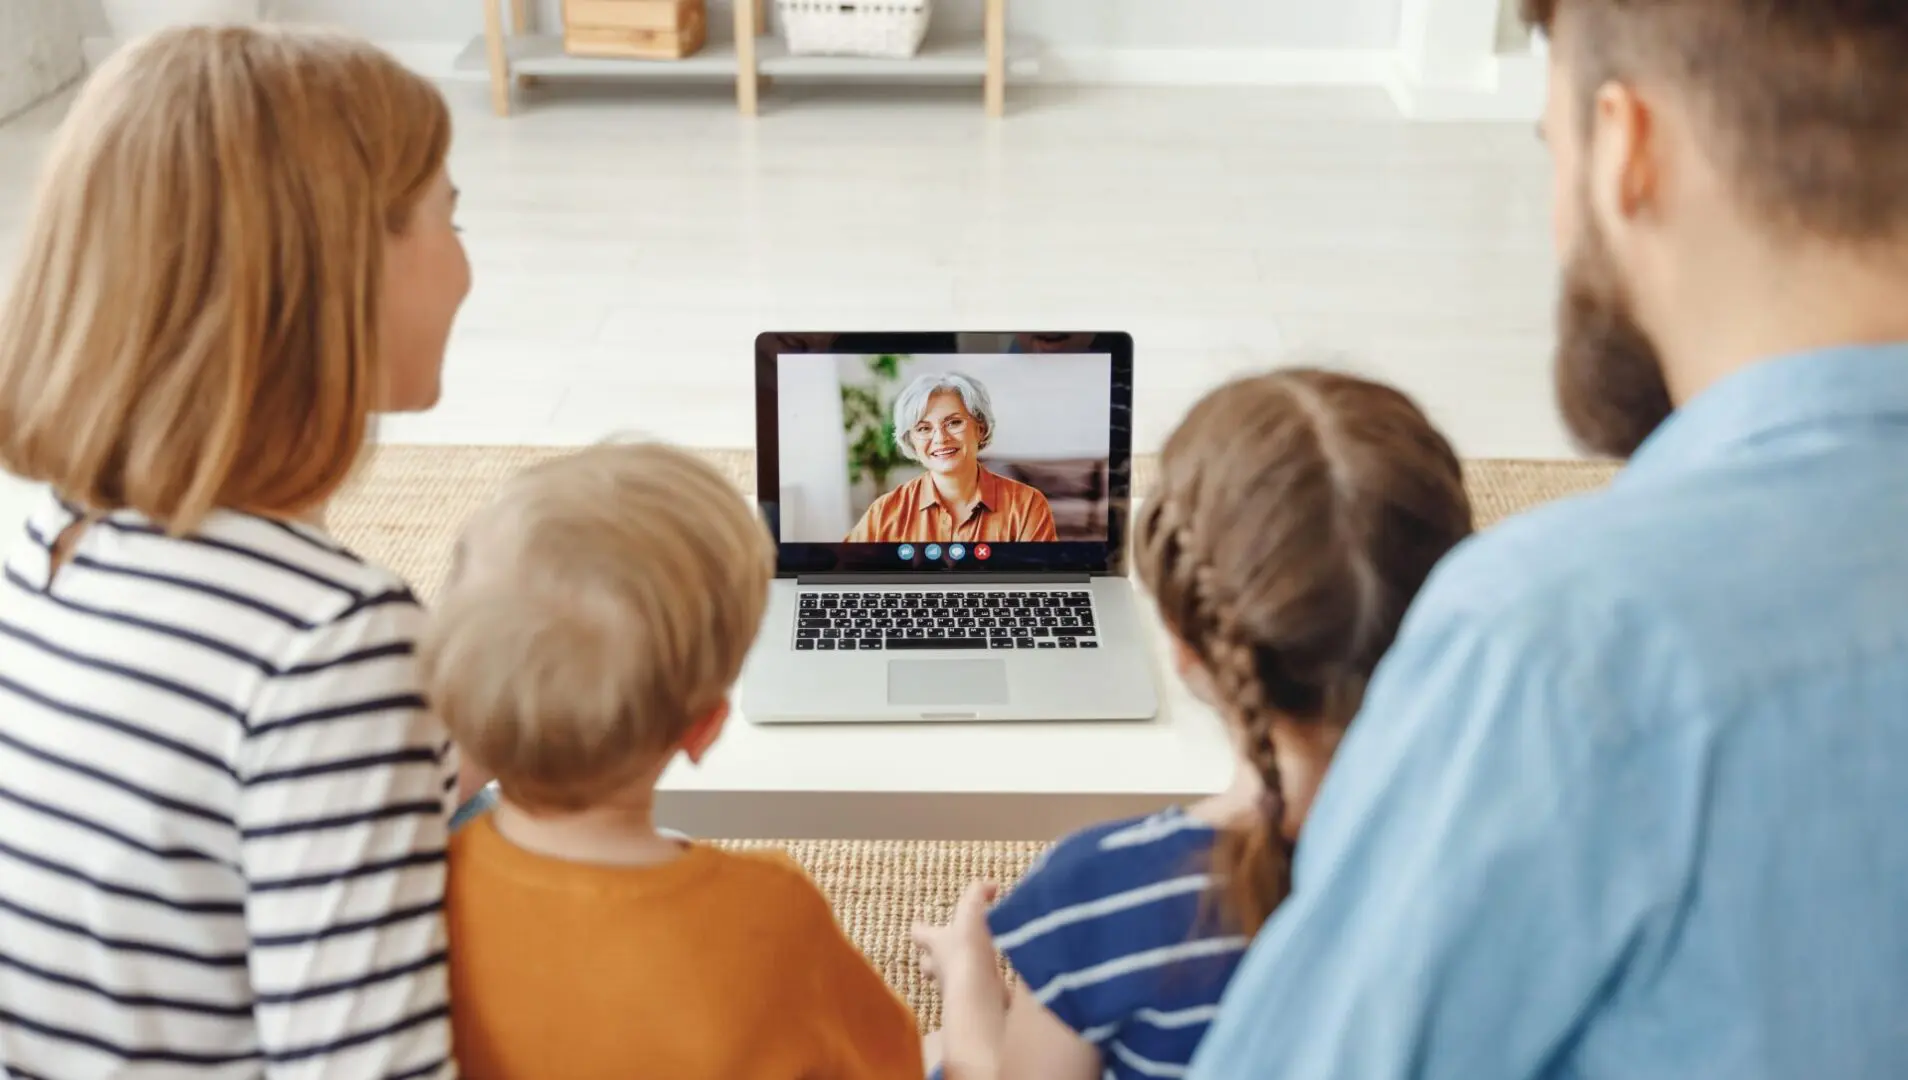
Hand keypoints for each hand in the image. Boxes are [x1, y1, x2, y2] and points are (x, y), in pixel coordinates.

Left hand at [913, 880, 1003, 994]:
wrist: (977, 991)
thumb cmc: (967, 950)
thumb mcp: (972, 912)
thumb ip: (978, 894)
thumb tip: (990, 885)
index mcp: (936, 944)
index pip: (919, 934)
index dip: (919, 928)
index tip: (918, 924)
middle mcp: (941, 968)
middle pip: (928, 964)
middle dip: (932, 958)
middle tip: (940, 951)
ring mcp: (955, 988)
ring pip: (949, 981)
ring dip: (957, 974)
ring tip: (974, 965)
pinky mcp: (973, 1002)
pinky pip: (974, 994)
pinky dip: (982, 989)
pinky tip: (995, 985)